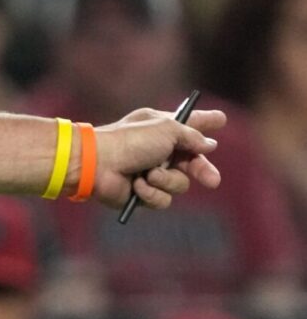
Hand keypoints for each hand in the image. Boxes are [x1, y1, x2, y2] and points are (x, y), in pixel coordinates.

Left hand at [91, 108, 226, 210]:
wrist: (97, 164)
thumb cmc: (130, 141)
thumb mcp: (165, 129)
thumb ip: (190, 136)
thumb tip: (208, 145)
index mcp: (162, 128)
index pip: (190, 124)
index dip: (206, 122)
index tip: (221, 119)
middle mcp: (159, 150)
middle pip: (192, 162)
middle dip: (202, 170)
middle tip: (212, 181)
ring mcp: (151, 172)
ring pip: (179, 184)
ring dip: (166, 180)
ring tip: (148, 174)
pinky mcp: (142, 193)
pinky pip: (162, 199)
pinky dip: (151, 193)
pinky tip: (136, 185)